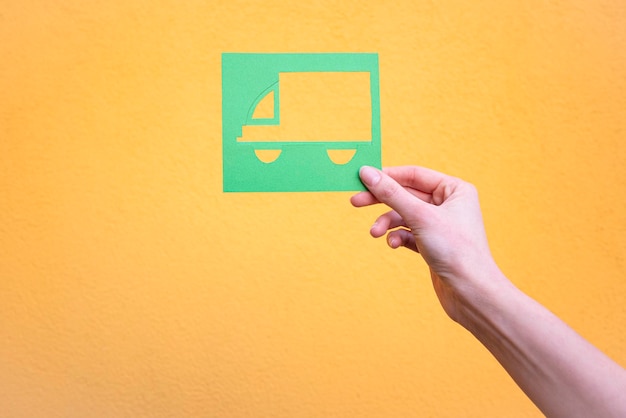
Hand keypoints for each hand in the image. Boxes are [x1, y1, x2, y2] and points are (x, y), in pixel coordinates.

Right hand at [351, 166, 500, 322]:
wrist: (471, 292)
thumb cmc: (456, 250)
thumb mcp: (419, 216)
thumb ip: (391, 193)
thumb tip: (367, 173)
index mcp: (454, 189)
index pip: (414, 175)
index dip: (387, 176)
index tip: (362, 178)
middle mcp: (449, 204)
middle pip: (406, 195)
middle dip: (381, 200)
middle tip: (355, 201)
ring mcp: (440, 225)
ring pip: (404, 215)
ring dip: (387, 223)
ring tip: (375, 233)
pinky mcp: (432, 244)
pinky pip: (408, 233)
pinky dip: (397, 237)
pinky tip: (393, 244)